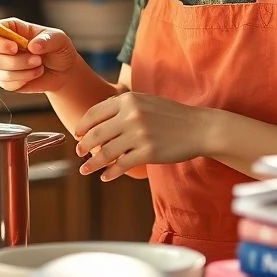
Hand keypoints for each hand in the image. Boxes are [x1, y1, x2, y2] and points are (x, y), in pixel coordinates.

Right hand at [0, 19, 78, 93]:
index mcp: (11, 29)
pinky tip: (36, 73)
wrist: (63, 71)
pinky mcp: (7, 80)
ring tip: (40, 65)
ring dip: (22, 70)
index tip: (14, 47)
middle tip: (36, 59)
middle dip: (12, 60)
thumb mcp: (59, 39)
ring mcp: (3, 64)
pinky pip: (6, 83)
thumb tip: (33, 46)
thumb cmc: (59, 49)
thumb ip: (47, 40)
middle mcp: (2, 45)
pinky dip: (24, 79)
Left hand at [74, 92, 205, 179]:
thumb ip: (123, 107)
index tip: (77, 135)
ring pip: (105, 152)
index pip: (95, 113)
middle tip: (78, 153)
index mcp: (128, 99)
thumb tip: (97, 122)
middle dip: (83, 146)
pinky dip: (110, 172)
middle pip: (96, 134)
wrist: (199, 128)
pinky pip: (121, 165)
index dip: (82, 126)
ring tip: (85, 170)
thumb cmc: (170, 115)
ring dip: (92, 163)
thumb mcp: (145, 101)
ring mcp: (140, 134)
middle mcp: (132, 115)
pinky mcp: (148, 152)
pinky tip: (105, 176)